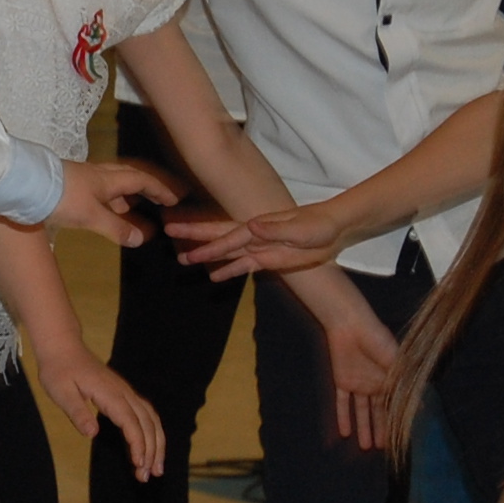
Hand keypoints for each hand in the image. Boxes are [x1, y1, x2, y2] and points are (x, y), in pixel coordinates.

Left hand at [37, 348, 164, 478]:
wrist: (63, 347)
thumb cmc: (59, 370)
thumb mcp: (61, 392)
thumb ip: (77, 412)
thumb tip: (92, 433)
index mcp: (110, 394)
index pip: (131, 422)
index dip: (138, 444)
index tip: (139, 464)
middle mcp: (123, 393)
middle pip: (147, 423)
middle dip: (151, 451)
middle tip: (147, 476)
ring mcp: (125, 392)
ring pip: (151, 419)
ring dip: (156, 443)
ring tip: (156, 468)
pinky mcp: (123, 394)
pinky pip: (145, 414)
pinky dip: (152, 432)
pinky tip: (150, 447)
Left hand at [49, 157, 177, 247]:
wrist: (26, 184)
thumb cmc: (62, 198)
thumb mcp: (91, 216)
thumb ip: (116, 227)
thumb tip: (140, 238)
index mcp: (108, 178)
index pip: (142, 180)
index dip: (159, 189)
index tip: (175, 199)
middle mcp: (99, 175)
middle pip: (130, 177)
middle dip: (147, 187)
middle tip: (160, 199)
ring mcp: (83, 179)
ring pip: (113, 184)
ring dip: (127, 195)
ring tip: (135, 208)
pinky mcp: (70, 186)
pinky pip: (99, 191)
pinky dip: (110, 200)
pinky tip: (106, 210)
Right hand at [168, 197, 354, 278]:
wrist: (335, 229)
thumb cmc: (319, 225)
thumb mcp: (301, 229)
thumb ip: (276, 229)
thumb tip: (250, 226)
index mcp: (259, 226)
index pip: (228, 234)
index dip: (205, 237)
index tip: (183, 238)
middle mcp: (253, 235)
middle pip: (218, 235)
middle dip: (194, 236)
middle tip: (168, 232)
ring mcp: (259, 247)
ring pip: (226, 251)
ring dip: (206, 255)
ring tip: (183, 259)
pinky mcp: (268, 258)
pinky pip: (243, 266)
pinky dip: (228, 270)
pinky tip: (213, 276)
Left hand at [317, 294, 398, 450]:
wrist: (351, 326)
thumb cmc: (379, 340)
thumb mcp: (397, 364)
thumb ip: (405, 386)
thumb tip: (424, 407)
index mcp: (391, 380)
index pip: (395, 405)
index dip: (398, 421)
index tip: (404, 438)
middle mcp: (376, 384)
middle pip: (379, 412)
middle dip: (381, 430)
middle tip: (383, 449)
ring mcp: (359, 383)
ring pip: (361, 411)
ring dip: (363, 428)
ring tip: (366, 447)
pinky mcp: (342, 381)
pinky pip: (342, 402)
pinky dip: (343, 417)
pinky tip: (345, 433)